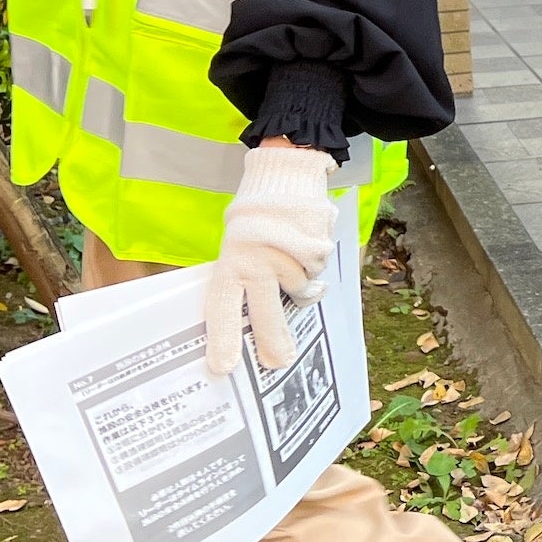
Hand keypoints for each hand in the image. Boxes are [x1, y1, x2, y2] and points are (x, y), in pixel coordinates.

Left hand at [200, 143, 337, 377]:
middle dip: (273, 340)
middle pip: (267, 312)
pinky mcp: (316, 246)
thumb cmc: (256, 217)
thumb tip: (252, 321)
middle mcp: (258, 261)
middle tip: (280, 363)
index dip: (223, 339)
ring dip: (301, 284)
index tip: (223, 368)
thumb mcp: (237, 244)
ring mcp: (289, 254)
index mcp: (232, 261)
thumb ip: (243, 277)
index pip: (223, 306)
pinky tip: (306, 243)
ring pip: (301, 290)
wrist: (285, 173)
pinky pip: (319, 270)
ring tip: (291, 258)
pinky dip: (315, 264)